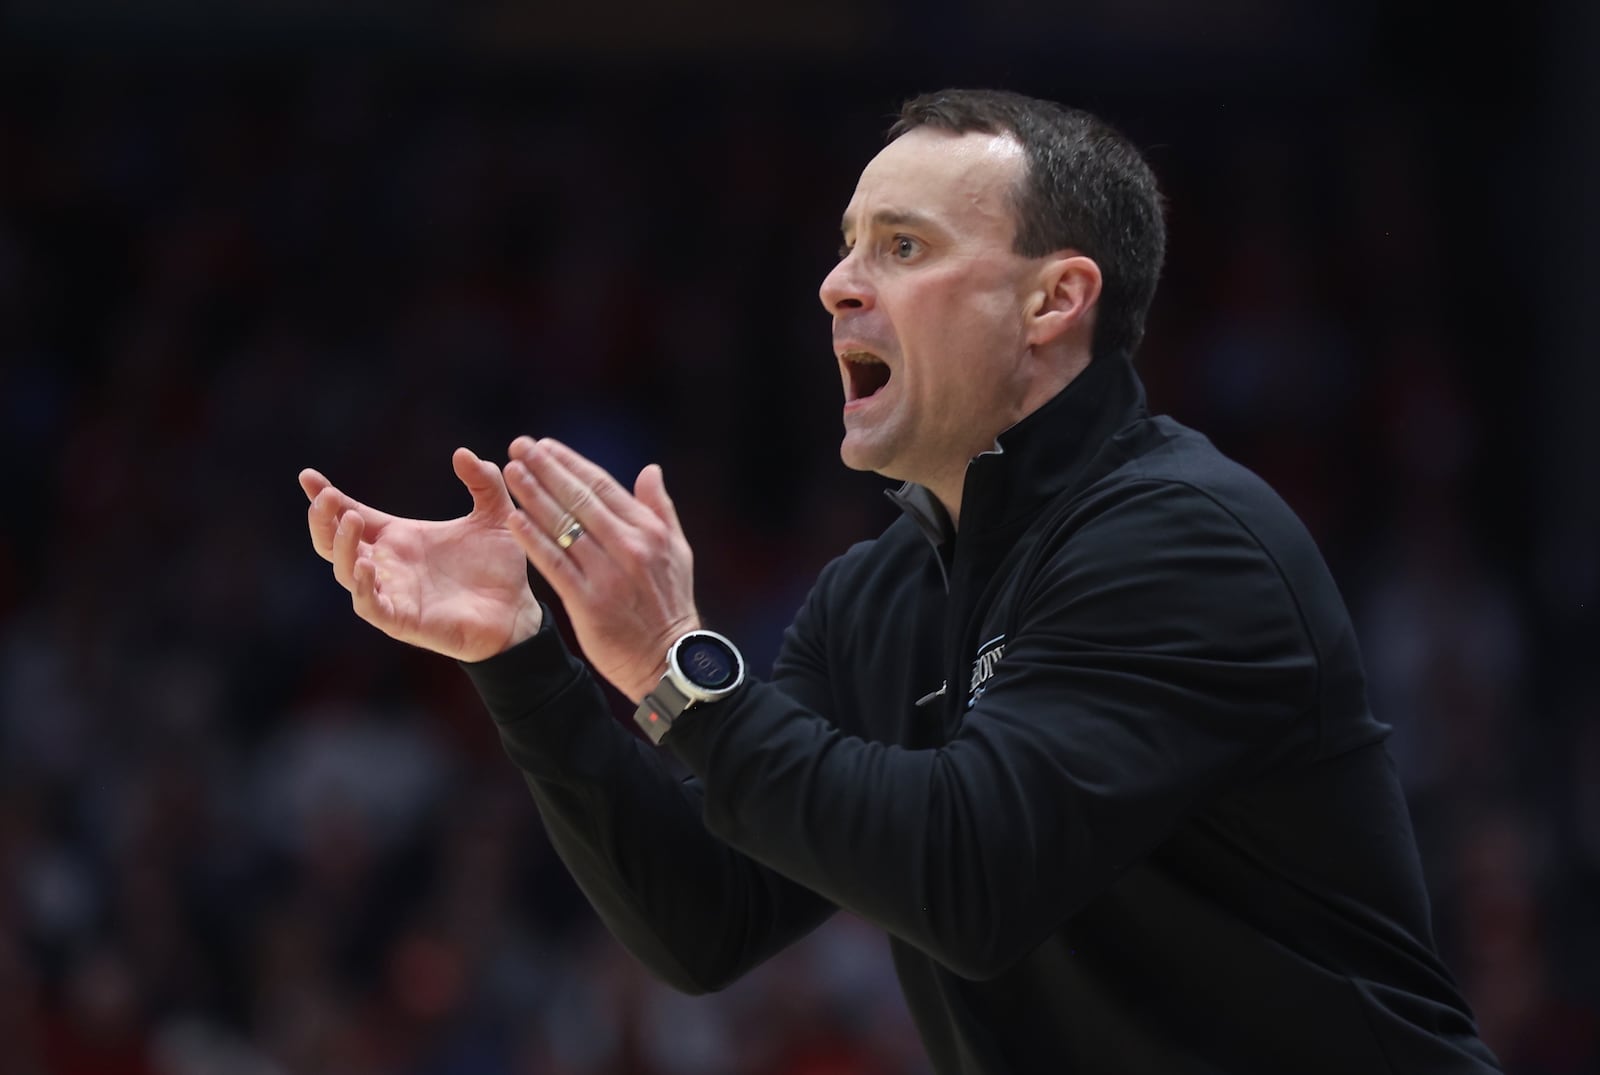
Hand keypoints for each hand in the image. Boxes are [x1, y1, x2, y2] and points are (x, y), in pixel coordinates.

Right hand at [300, 448, 542, 661]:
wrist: (516, 611)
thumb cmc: (499, 567)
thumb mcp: (495, 515)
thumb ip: (483, 482)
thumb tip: (461, 453)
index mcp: (399, 538)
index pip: (351, 514)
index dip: (327, 497)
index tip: (307, 476)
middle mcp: (387, 564)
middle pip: (334, 542)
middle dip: (322, 519)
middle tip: (325, 497)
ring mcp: (391, 592)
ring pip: (345, 570)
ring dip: (340, 546)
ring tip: (351, 520)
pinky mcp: (402, 620)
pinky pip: (369, 604)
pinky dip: (361, 586)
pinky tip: (364, 565)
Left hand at [500, 437, 699, 702]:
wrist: (668, 659)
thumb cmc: (670, 604)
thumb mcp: (678, 552)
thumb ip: (661, 509)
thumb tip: (650, 470)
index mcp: (649, 531)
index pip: (603, 486)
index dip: (571, 463)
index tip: (545, 445)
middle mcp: (630, 547)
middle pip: (580, 499)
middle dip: (547, 469)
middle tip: (519, 446)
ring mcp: (609, 574)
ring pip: (564, 527)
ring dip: (534, 496)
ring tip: (510, 471)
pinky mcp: (589, 602)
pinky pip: (555, 564)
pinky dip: (534, 540)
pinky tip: (513, 519)